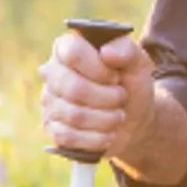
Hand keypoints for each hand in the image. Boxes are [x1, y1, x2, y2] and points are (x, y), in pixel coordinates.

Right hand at [39, 27, 155, 162]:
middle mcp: (52, 72)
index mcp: (67, 47)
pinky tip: (107, 134)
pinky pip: (68, 137)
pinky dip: (96, 139)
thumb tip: (107, 52)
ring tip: (118, 116)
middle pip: (74, 88)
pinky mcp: (51, 127)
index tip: (116, 77)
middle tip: (121, 97)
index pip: (73, 53)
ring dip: (106, 120)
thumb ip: (127, 50)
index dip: (99, 68)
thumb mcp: (138, 63)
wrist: (133, 120)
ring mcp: (48, 101)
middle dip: (108, 98)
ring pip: (74, 115)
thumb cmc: (131, 85)